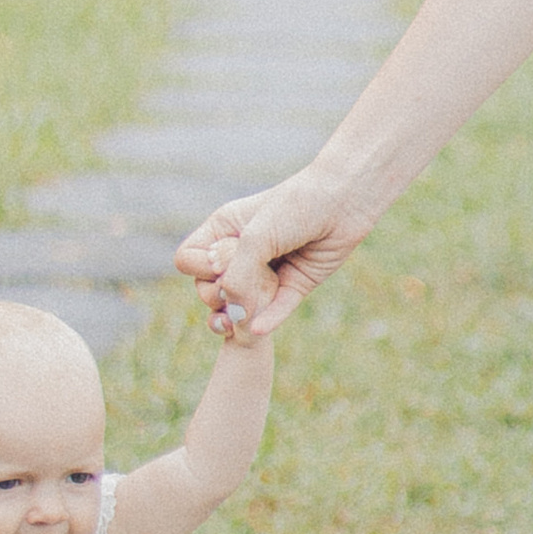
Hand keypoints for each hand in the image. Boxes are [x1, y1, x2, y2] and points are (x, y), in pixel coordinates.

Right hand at [176, 166, 370, 337]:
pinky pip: (274, 312)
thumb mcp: (256, 238)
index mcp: (223, 230)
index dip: (200, 267)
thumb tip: (234, 317)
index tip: (222, 258)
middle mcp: (241, 252)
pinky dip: (265, 322)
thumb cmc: (295, 207)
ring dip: (240, 312)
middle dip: (219, 293)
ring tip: (245, 315)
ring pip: (239, 305)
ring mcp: (266, 271)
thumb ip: (237, 278)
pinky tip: (256, 331)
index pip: (188, 260)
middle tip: (244, 279)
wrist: (344, 201)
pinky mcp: (294, 285)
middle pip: (207, 289)